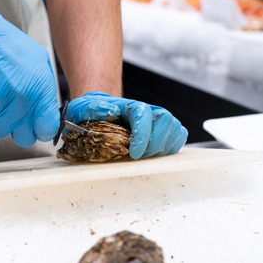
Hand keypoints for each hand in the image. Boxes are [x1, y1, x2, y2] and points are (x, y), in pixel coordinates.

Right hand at [0, 0, 59, 146]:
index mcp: (39, 88)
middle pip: (23, 138)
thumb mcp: (38, 59)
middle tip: (11, 111)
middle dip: (19, 128)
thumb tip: (49, 116)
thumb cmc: (5, 43)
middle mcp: (19, 98)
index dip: (41, 129)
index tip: (36, 125)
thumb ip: (46, 90)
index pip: (46, 129)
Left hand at [66, 92, 187, 158]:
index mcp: (129, 105)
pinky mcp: (165, 130)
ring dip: (162, 148)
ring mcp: (158, 120)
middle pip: (165, 120)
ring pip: (175, 129)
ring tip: (144, 155)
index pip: (143, 113)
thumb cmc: (92, 112)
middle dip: (154, 144)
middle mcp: (148, 110)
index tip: (133, 153)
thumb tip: (107, 112)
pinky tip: (154, 153)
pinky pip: (179, 136)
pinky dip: (171, 147)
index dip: (142, 135)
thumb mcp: (83, 108)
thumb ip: (91, 109)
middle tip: (137, 157)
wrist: (101, 112)